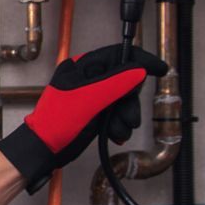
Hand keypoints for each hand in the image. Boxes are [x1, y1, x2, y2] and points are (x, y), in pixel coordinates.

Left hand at [0, 44, 168, 191]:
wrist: (45, 149)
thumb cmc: (57, 122)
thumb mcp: (89, 100)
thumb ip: (115, 83)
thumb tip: (139, 70)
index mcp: (82, 68)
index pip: (118, 55)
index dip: (140, 61)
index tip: (159, 69)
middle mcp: (89, 79)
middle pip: (126, 80)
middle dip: (130, 101)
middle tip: (127, 117)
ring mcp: (93, 96)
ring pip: (124, 99)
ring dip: (124, 117)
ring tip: (116, 130)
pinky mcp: (96, 112)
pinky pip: (118, 113)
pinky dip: (119, 126)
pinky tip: (114, 135)